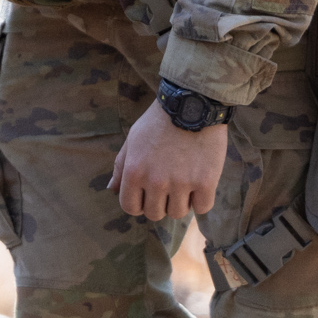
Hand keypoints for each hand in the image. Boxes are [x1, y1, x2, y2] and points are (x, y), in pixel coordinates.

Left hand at [109, 109, 229, 223]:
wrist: (193, 103)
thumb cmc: (159, 121)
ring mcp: (181, 183)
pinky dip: (201, 200)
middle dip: (160, 203)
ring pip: (178, 213)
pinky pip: (202, 208)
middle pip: (155, 214)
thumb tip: (112, 189)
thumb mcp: (133, 139)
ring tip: (185, 182)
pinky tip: (200, 184)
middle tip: (169, 186)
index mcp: (135, 172)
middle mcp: (156, 181)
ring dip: (181, 202)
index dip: (139, 204)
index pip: (131, 208)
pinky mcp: (205, 182)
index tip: (148, 195)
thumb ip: (121, 166)